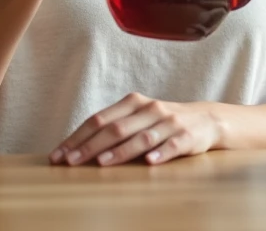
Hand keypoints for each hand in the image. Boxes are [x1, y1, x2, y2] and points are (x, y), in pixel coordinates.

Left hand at [49, 93, 222, 166]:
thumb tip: (77, 147)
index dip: (77, 137)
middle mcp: (150, 109)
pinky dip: (160, 153)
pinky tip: (150, 162)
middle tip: (71, 162)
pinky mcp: (187, 136)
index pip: (99, 119)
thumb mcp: (139, 118)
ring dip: (121, 151)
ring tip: (102, 162)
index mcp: (133, 103)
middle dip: (90, 146)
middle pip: (116, 128)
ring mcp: (169, 122)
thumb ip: (115, 127)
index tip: (58, 155)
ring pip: (142, 137)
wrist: (207, 119)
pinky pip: (172, 145)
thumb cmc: (163, 122)